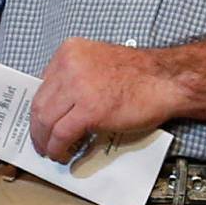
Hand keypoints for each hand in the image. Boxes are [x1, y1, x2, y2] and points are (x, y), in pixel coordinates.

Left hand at [29, 39, 177, 163]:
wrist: (168, 79)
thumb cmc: (141, 74)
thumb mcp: (98, 62)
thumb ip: (76, 76)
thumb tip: (59, 105)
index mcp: (70, 51)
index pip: (43, 85)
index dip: (40, 109)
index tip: (41, 122)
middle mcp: (69, 65)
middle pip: (40, 103)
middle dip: (37, 128)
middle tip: (40, 141)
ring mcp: (78, 87)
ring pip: (46, 120)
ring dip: (44, 141)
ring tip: (50, 151)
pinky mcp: (89, 110)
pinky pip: (62, 134)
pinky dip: (57, 147)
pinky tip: (61, 154)